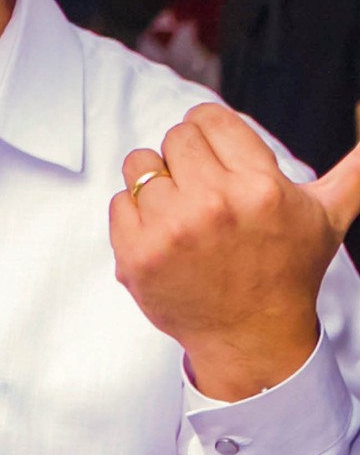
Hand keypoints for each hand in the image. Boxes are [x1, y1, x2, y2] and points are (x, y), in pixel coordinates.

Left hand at [110, 103, 359, 400]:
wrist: (250, 335)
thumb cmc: (287, 270)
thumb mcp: (327, 215)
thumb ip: (356, 170)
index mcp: (259, 187)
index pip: (209, 118)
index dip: (210, 132)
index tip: (216, 155)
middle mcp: (214, 204)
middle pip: (174, 138)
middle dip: (187, 157)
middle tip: (204, 190)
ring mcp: (170, 231)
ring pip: (140, 164)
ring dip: (156, 182)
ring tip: (183, 212)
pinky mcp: (136, 254)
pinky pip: (119, 202)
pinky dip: (136, 215)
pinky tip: (166, 237)